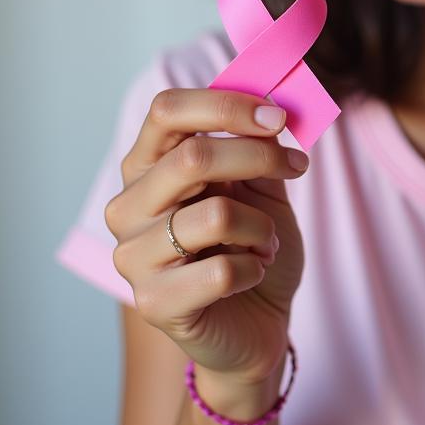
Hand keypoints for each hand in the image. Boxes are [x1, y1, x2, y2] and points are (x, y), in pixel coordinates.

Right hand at [105, 89, 309, 385]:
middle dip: (259, 157)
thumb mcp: (262, 185)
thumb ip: (259, 145)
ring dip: (262, 226)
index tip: (277, 116)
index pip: (167, 111)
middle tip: (296, 165)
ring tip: (265, 240)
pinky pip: (222, 271)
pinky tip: (251, 273)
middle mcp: (129, 207)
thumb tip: (271, 108)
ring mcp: (133, 257)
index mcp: (148, 167)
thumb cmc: (253, 243)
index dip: (226, 105)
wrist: (259, 319)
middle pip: (193, 157)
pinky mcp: (154, 304)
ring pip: (216, 216)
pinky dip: (255, 267)